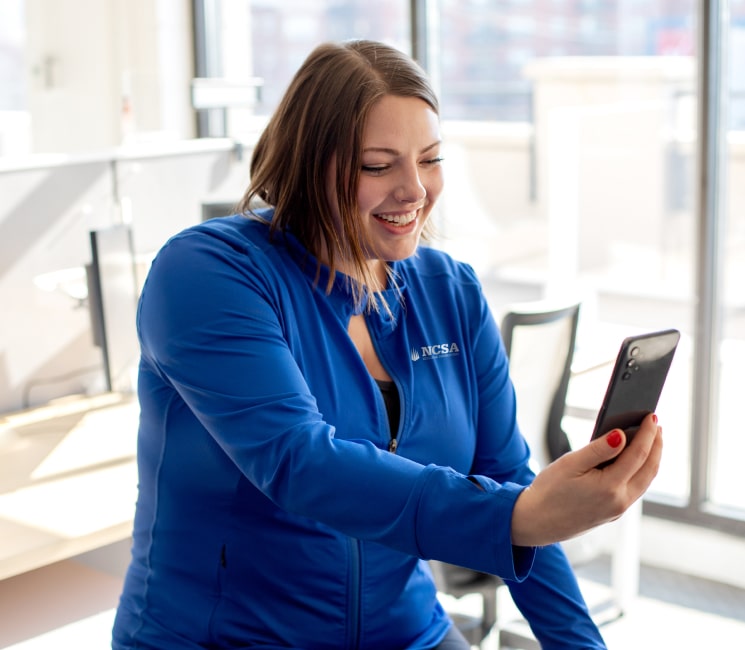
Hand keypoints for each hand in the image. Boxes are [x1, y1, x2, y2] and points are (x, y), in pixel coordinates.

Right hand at [510, 412, 661, 546]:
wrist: (537, 522)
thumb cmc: (549, 491)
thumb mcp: (570, 464)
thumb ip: (598, 450)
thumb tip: (621, 435)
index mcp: (609, 487)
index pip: (638, 454)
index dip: (647, 434)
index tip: (652, 417)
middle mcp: (619, 501)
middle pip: (649, 469)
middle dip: (656, 445)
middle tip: (656, 424)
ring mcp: (618, 510)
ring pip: (646, 481)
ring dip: (652, 458)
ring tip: (651, 439)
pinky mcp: (613, 513)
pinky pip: (636, 489)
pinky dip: (642, 471)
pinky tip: (637, 461)